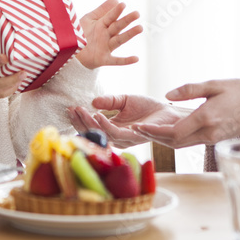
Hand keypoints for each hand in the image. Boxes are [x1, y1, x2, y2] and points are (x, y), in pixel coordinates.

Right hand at [68, 95, 188, 147]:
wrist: (169, 112)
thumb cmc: (149, 108)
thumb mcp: (125, 100)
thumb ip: (110, 101)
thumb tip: (93, 102)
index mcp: (114, 129)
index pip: (92, 127)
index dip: (80, 119)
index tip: (70, 108)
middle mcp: (118, 137)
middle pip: (94, 133)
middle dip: (81, 122)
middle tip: (71, 109)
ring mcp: (126, 139)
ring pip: (102, 134)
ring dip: (90, 123)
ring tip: (82, 110)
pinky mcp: (136, 137)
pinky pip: (117, 134)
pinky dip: (106, 125)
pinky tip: (98, 115)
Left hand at [75, 0, 142, 69]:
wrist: (75, 53)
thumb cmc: (82, 33)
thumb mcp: (89, 19)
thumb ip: (101, 10)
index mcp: (102, 24)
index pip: (110, 16)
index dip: (115, 11)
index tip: (122, 4)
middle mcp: (106, 35)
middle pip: (117, 26)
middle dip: (126, 20)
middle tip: (137, 13)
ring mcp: (106, 47)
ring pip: (119, 40)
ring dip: (129, 35)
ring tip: (140, 28)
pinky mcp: (104, 59)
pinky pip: (116, 60)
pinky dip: (126, 60)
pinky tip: (136, 58)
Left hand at [131, 79, 239, 147]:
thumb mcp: (214, 84)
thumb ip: (190, 90)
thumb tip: (168, 95)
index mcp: (206, 118)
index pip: (174, 132)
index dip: (154, 132)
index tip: (138, 127)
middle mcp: (208, 133)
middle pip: (174, 142)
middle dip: (153, 137)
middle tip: (134, 129)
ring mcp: (211, 139)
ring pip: (181, 144)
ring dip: (162, 139)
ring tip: (144, 131)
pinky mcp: (213, 140)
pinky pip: (189, 142)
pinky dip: (174, 138)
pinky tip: (163, 132)